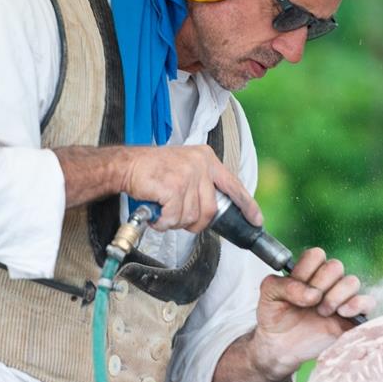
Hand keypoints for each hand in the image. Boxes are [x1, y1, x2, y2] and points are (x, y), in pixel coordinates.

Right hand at [120, 144, 261, 231]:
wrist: (126, 165)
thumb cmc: (152, 170)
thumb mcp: (185, 168)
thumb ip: (202, 184)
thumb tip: (213, 211)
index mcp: (207, 159)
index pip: (233, 185)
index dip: (247, 205)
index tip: (256, 220)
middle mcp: (200, 164)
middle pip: (210, 210)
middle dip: (195, 222)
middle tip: (178, 217)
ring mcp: (188, 175)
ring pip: (192, 217)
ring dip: (175, 221)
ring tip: (163, 209)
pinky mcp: (174, 187)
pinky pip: (175, 218)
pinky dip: (164, 222)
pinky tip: (157, 212)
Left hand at [250, 247, 374, 378]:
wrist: (280, 345)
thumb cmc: (275, 317)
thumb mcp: (268, 295)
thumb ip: (283, 285)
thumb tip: (311, 293)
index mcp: (308, 271)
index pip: (316, 255)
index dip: (306, 270)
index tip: (296, 288)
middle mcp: (327, 282)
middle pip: (335, 266)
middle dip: (320, 284)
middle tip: (310, 303)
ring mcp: (341, 298)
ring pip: (352, 281)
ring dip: (336, 296)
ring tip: (322, 312)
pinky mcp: (352, 316)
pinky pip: (368, 302)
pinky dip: (357, 305)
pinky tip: (341, 313)